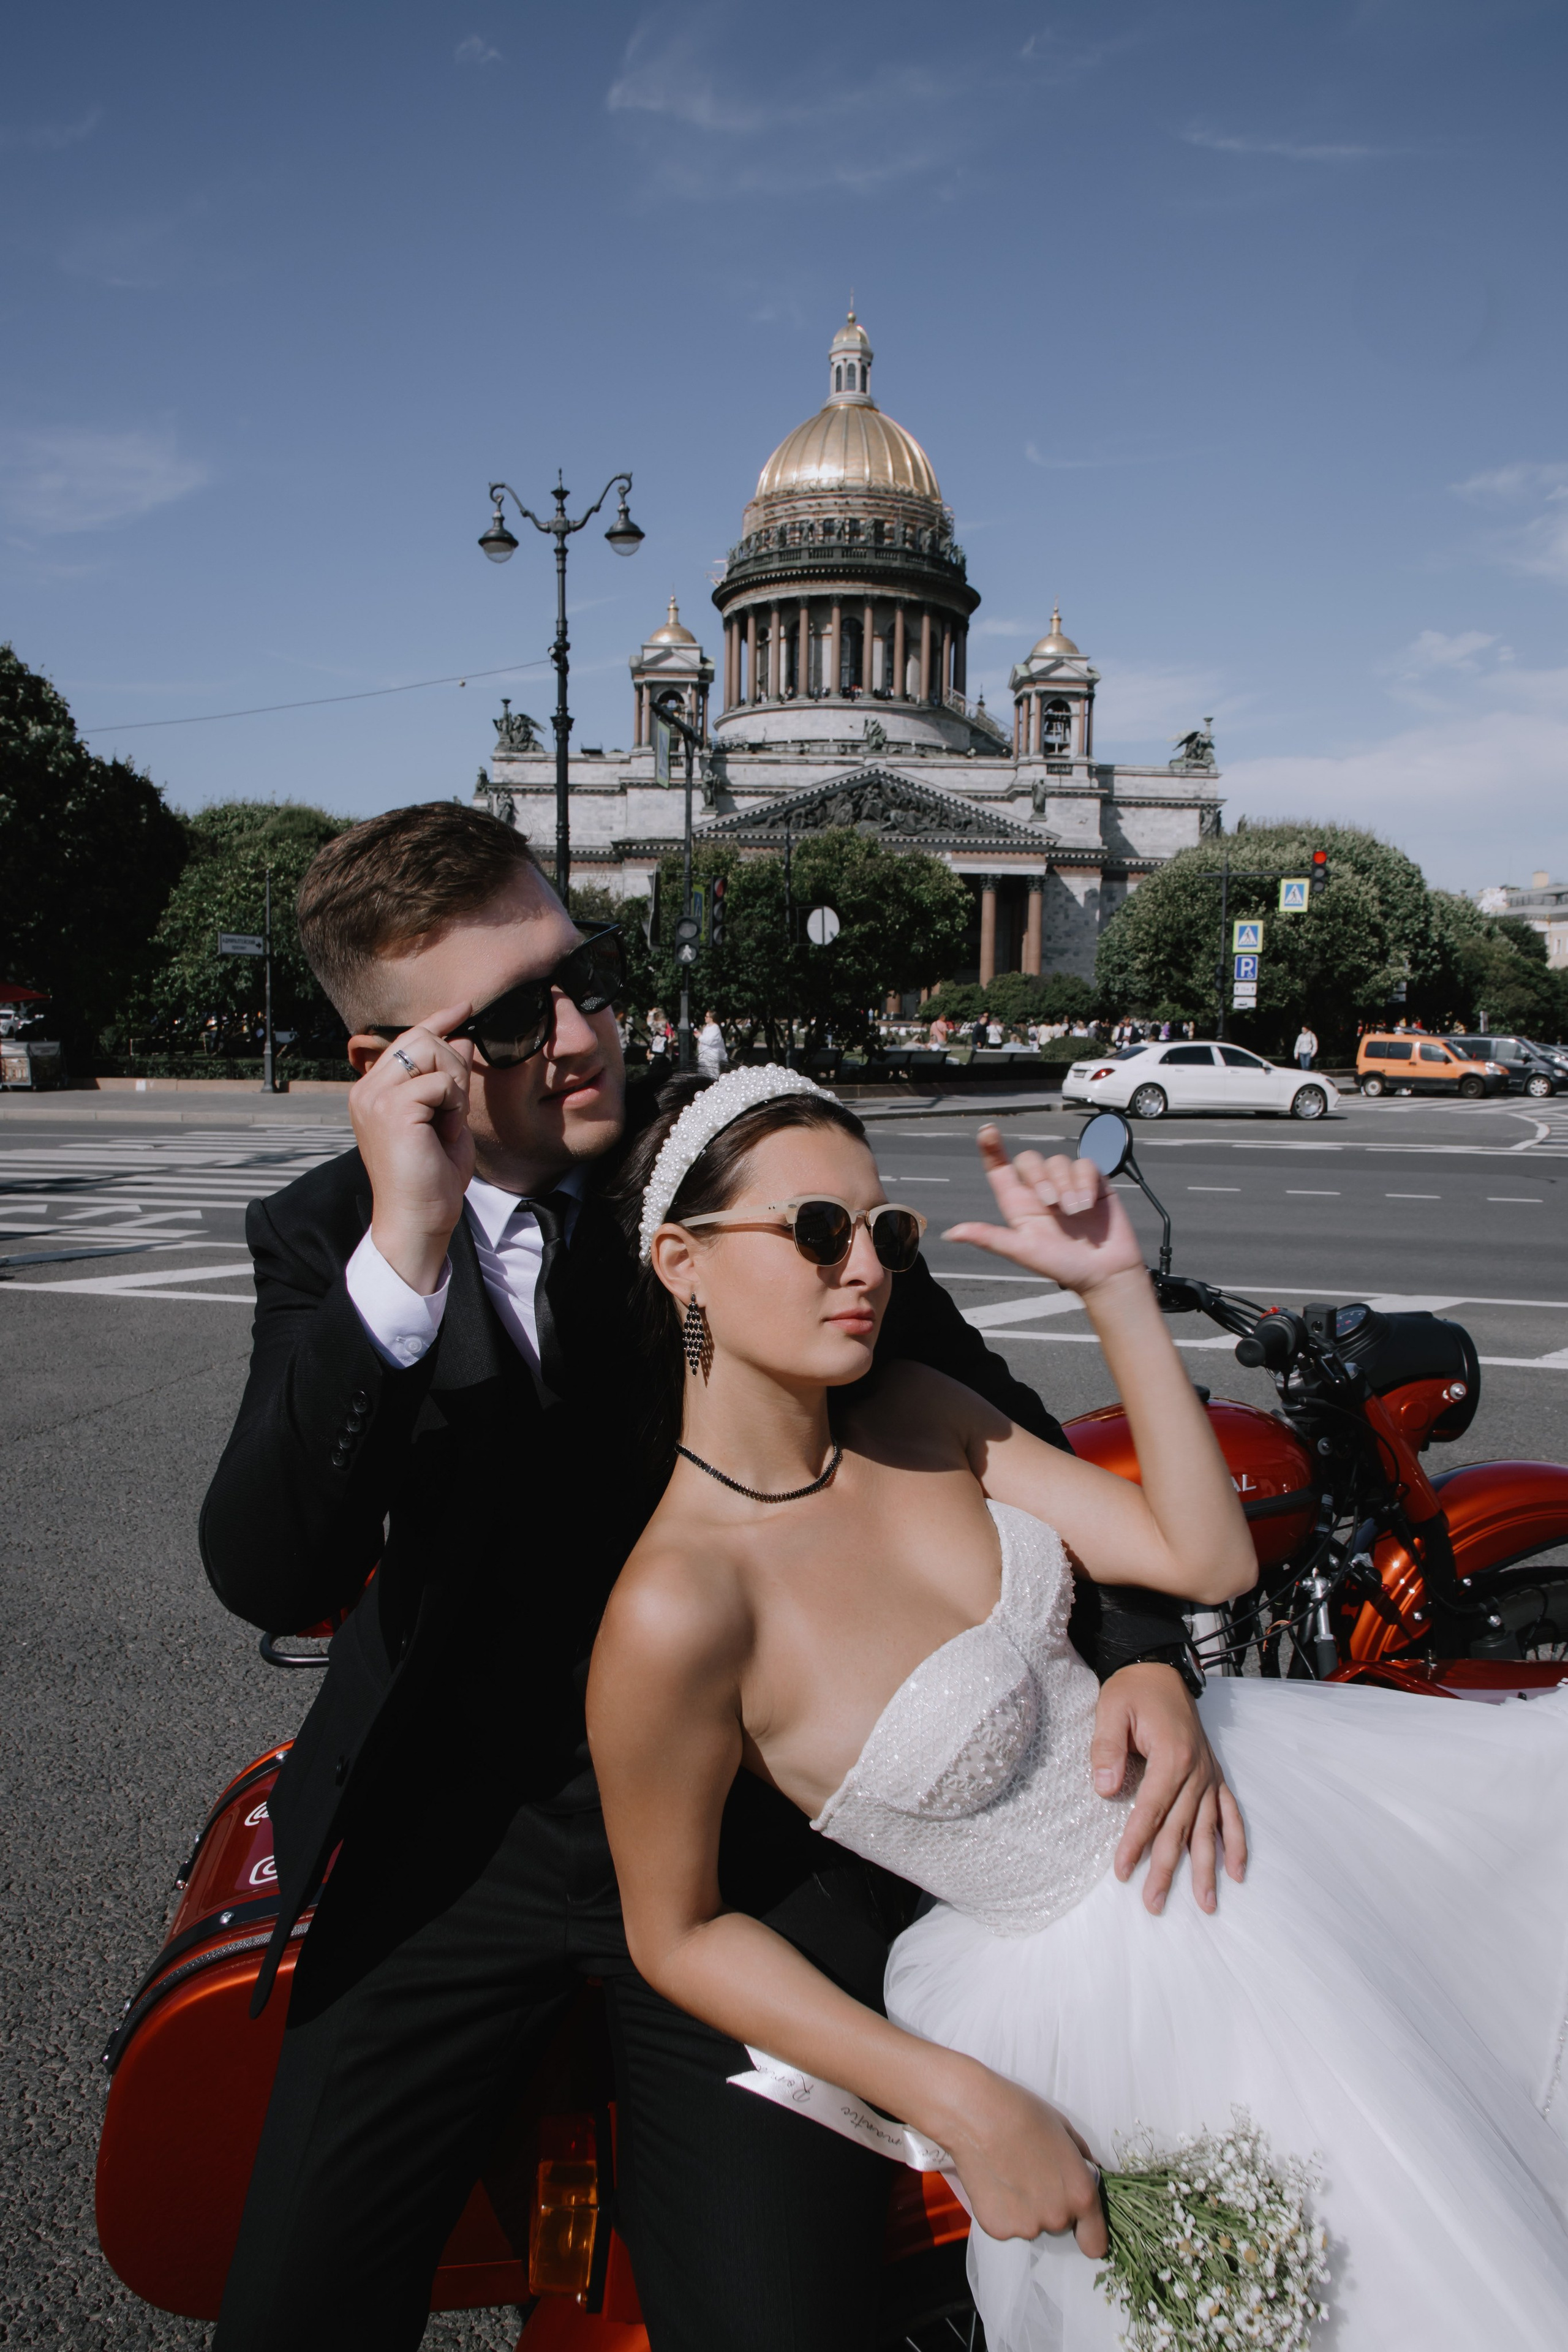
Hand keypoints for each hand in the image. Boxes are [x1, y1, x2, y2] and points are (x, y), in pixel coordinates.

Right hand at [350, 1006, 476, 1293]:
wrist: (418, 1219)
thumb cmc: (432, 1177)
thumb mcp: (444, 1118)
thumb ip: (448, 1080)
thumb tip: (461, 1037)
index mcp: (374, 1091)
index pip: (408, 1040)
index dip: (438, 1020)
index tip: (465, 1008)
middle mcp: (367, 1090)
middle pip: (422, 1038)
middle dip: (453, 1066)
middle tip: (453, 1110)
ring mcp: (375, 1097)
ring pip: (432, 1053)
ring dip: (453, 1087)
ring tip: (445, 1124)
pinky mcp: (391, 1108)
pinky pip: (439, 1082)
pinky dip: (452, 1106)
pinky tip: (444, 1132)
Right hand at [935, 2059, 1106, 2256]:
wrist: (978, 2115)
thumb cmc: (1023, 2114)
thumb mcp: (1065, 2129)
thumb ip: (1081, 2159)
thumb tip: (1086, 2172)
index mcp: (1081, 2196)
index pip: (1095, 2243)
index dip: (1089, 2234)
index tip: (1082, 2229)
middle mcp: (1057, 2218)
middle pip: (1059, 2224)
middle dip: (1050, 2205)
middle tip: (1031, 2174)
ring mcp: (1026, 2227)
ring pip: (1030, 2224)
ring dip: (1024, 2208)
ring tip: (1008, 2173)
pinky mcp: (997, 2229)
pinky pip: (1005, 2224)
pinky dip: (1000, 2209)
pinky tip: (993, 2181)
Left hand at [944, 1126, 1146, 1296]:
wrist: (1105, 1273)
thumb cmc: (1062, 1266)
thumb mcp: (1022, 1251)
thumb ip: (988, 1238)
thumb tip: (951, 1233)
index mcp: (1019, 1204)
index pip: (999, 1168)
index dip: (991, 1148)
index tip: (986, 1130)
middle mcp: (1040, 1191)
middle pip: (1029, 1159)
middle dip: (1039, 1177)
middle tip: (1053, 1206)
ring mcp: (1067, 1185)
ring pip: (1057, 1161)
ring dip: (1065, 1185)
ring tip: (1075, 1212)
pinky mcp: (1092, 1183)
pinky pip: (1085, 1164)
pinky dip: (1085, 1182)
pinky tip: (1089, 1203)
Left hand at [1092, 1664, 1246, 1914]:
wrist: (1159, 1668)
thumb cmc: (1132, 1690)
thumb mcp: (1110, 1710)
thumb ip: (1106, 1749)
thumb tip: (1105, 1790)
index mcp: (1171, 1755)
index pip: (1151, 1809)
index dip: (1136, 1842)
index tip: (1123, 1871)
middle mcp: (1197, 1770)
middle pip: (1179, 1828)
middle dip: (1166, 1869)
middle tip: (1154, 1904)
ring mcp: (1209, 1775)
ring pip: (1207, 1829)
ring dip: (1206, 1868)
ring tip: (1205, 1904)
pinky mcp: (1213, 1775)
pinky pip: (1230, 1813)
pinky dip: (1236, 1842)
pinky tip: (1237, 1871)